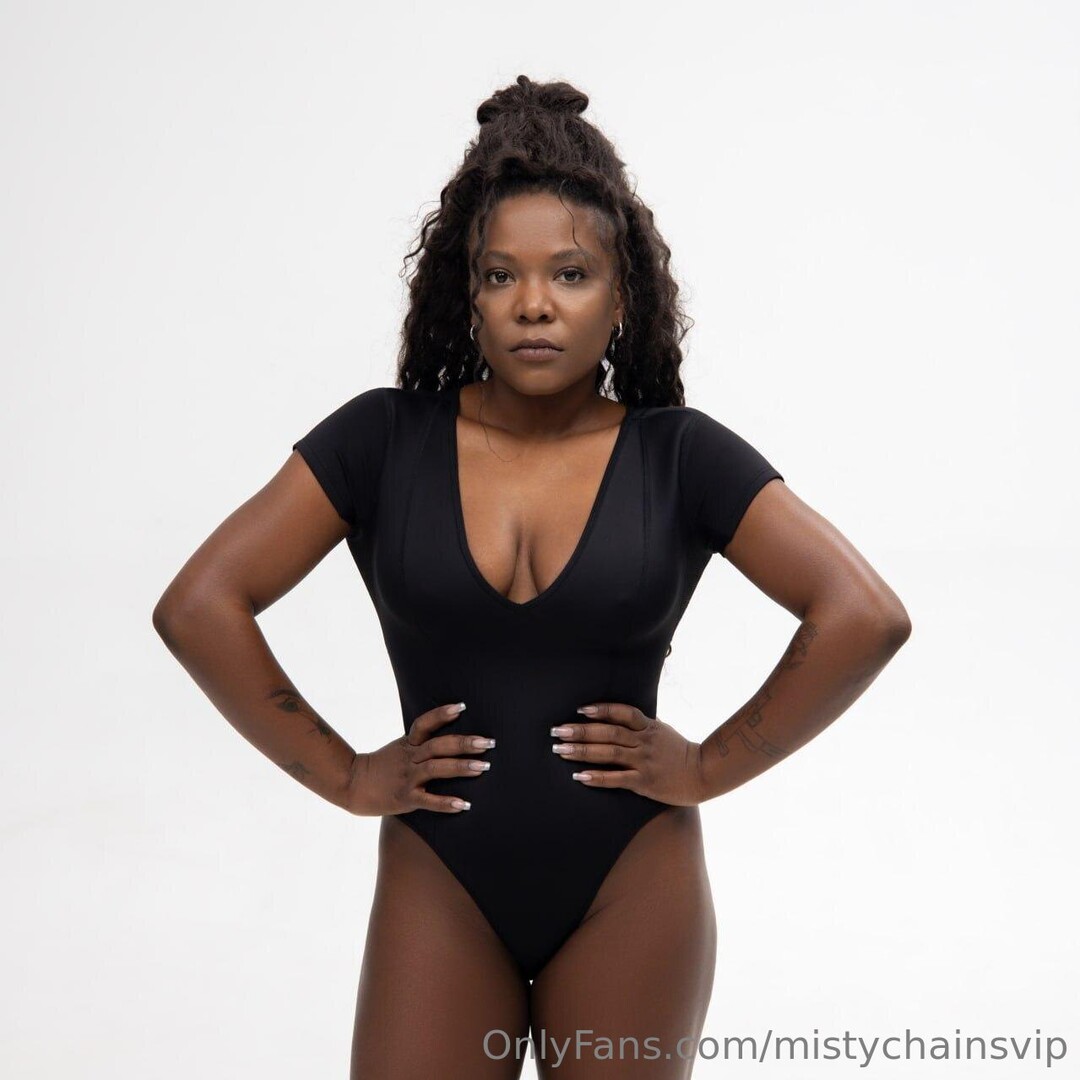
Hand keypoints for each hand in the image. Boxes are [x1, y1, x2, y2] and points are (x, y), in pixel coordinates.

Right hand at [345, 702, 494, 815]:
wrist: (352, 785)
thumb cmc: (381, 767)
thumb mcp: (400, 748)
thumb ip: (421, 744)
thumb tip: (450, 739)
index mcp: (409, 743)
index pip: (425, 723)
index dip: (442, 714)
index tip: (462, 707)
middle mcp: (410, 758)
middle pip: (438, 746)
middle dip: (465, 743)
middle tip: (489, 742)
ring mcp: (407, 777)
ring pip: (436, 769)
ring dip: (461, 767)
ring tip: (484, 767)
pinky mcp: (405, 798)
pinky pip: (428, 801)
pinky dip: (446, 803)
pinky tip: (464, 804)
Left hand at [550, 702, 707, 805]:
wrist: (704, 774)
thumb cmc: (679, 752)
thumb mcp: (662, 731)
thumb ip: (642, 725)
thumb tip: (621, 716)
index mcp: (649, 727)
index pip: (622, 713)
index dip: (601, 710)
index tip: (580, 709)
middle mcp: (644, 742)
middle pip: (609, 733)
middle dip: (581, 731)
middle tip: (557, 730)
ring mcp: (644, 762)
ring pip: (609, 754)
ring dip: (582, 751)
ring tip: (561, 750)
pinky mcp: (645, 782)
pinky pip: (617, 779)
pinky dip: (597, 777)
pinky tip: (579, 776)